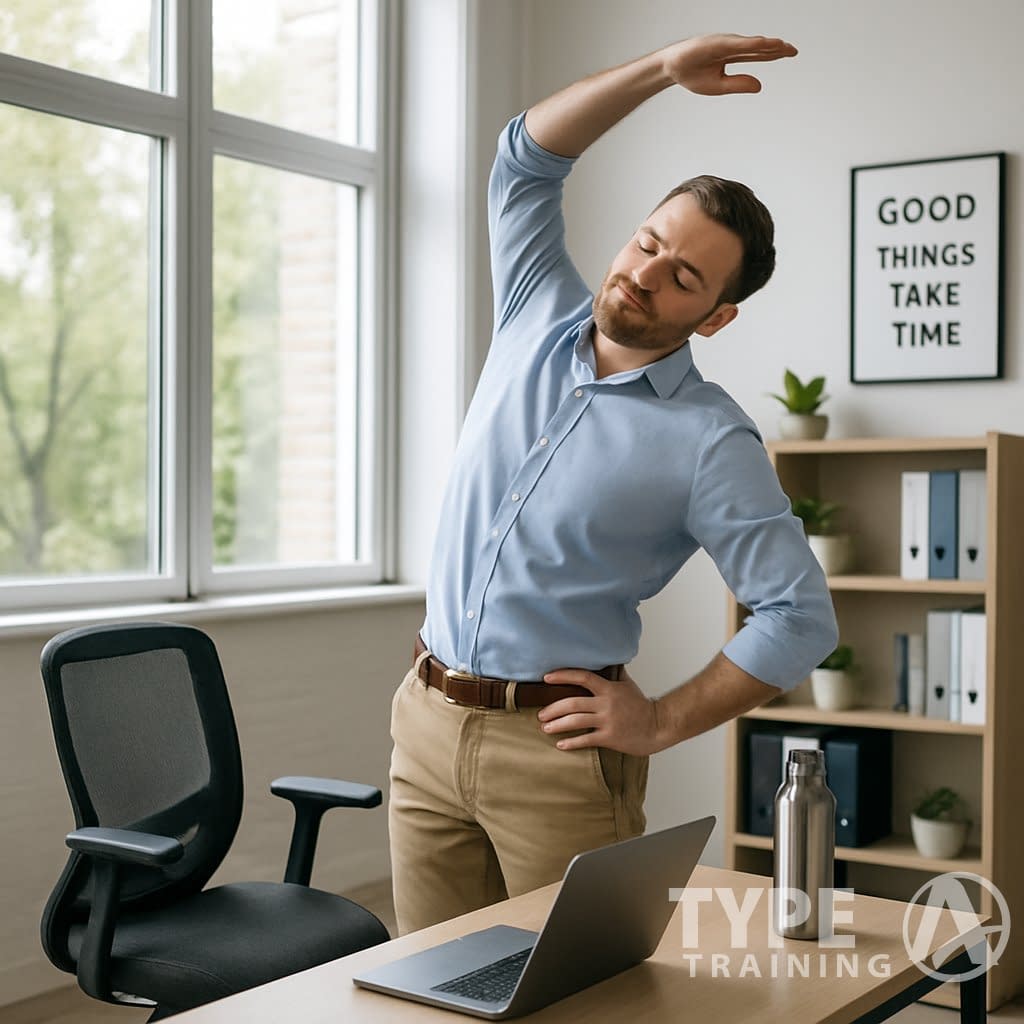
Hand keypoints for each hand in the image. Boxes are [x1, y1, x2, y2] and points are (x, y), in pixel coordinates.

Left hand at [536, 668, 664, 755]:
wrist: (658, 725)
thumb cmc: (641, 705)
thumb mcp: (627, 684)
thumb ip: (613, 674)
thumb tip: (604, 660)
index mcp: (609, 688)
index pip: (582, 677)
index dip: (563, 676)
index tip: (547, 678)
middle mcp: (606, 704)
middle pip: (572, 703)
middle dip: (553, 708)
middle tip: (541, 713)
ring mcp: (607, 721)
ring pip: (575, 721)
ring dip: (557, 724)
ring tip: (545, 727)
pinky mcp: (609, 737)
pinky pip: (586, 739)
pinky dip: (571, 743)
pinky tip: (560, 744)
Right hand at [663, 34, 797, 95]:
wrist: (671, 68)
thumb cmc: (692, 75)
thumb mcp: (718, 86)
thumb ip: (739, 84)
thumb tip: (760, 86)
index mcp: (731, 55)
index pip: (758, 54)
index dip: (775, 53)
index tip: (791, 53)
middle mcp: (730, 47)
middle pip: (758, 48)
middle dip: (777, 49)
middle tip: (794, 51)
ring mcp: (724, 44)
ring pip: (750, 45)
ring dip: (767, 45)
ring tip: (783, 46)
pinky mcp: (717, 44)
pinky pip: (737, 45)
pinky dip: (751, 44)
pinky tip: (764, 44)